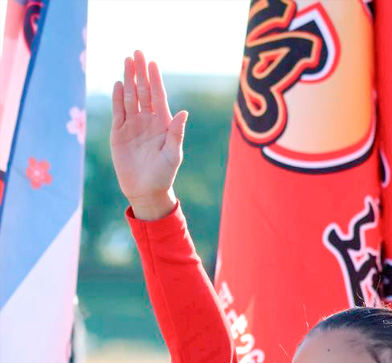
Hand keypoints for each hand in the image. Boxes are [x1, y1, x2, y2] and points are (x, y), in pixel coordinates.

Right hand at [110, 51, 187, 219]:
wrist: (146, 191)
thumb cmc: (164, 174)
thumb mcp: (173, 154)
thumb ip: (176, 133)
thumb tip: (184, 112)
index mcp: (162, 124)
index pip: (158, 96)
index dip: (155, 80)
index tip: (152, 63)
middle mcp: (147, 121)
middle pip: (143, 92)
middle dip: (140, 73)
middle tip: (137, 53)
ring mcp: (132, 125)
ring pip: (130, 97)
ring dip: (129, 80)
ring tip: (127, 61)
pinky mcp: (119, 133)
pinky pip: (118, 111)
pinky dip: (118, 98)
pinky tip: (119, 84)